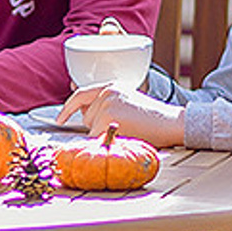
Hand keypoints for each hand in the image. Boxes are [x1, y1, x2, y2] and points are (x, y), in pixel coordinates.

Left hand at [63, 84, 185, 146]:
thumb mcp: (127, 102)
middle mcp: (106, 92)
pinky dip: (105, 145)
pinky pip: (95, 140)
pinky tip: (125, 137)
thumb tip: (82, 113)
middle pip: (86, 118)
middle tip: (125, 127)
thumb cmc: (153, 119)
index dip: (68, 108)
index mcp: (111, 86)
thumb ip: (106, 104)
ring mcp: (106, 105)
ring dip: (105, 136)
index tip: (59, 119)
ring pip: (90, 130)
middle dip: (99, 127)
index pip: (81, 95)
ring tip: (129, 130)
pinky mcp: (108, 119)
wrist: (172, 123)